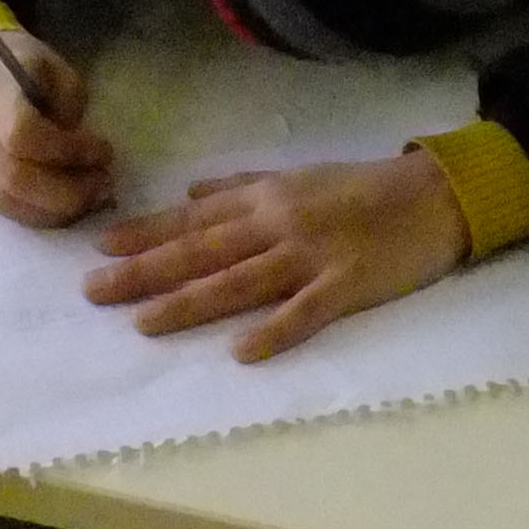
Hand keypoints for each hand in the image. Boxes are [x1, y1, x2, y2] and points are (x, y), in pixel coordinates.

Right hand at [0, 27, 113, 227]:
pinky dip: (40, 215)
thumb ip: (68, 106)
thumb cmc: (17, 64)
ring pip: (6, 202)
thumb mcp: (53, 66)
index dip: (68, 151)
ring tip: (91, 199)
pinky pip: (3, 210)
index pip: (21, 133)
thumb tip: (81, 158)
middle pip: (13, 178)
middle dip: (67, 192)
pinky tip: (67, 206)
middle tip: (104, 184)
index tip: (103, 150)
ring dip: (56, 210)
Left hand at [86, 154, 470, 362]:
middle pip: (201, 252)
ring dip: (189, 302)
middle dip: (145, 271)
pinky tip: (240, 352)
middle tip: (95, 290)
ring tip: (144, 322)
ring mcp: (311, 255)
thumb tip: (188, 194)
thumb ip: (240, 188)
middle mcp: (277, 224)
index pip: (192, 219)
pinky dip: (272, 332)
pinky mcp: (346, 285)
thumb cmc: (361, 187)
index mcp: (264, 198)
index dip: (145, 233)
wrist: (433, 195)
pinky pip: (304, 312)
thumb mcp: (295, 175)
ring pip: (238, 282)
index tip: (99, 247)